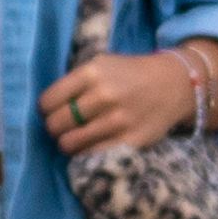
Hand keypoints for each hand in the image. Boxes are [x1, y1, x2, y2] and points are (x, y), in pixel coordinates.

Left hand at [43, 37, 217, 160]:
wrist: (173, 84)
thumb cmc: (129, 74)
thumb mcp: (102, 64)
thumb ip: (75, 81)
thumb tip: (45, 108)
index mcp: (92, 72)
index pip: (48, 101)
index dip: (44, 110)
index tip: (49, 112)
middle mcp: (104, 95)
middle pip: (56, 124)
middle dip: (54, 129)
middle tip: (61, 128)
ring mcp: (119, 120)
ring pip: (70, 144)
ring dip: (67, 144)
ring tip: (73, 138)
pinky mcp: (131, 140)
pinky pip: (92, 154)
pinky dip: (85, 153)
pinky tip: (90, 145)